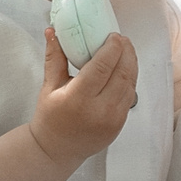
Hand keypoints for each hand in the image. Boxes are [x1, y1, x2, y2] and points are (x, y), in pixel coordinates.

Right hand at [30, 28, 136, 166]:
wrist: (57, 150)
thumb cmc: (50, 118)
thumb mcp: (49, 87)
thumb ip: (54, 58)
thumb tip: (52, 31)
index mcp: (78, 98)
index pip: (103, 66)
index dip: (112, 48)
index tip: (113, 35)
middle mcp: (99, 110)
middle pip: (122, 73)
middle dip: (126, 52)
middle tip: (122, 39)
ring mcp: (113, 119)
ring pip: (130, 84)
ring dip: (131, 64)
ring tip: (125, 51)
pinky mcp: (120, 124)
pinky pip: (130, 96)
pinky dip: (129, 80)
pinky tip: (124, 69)